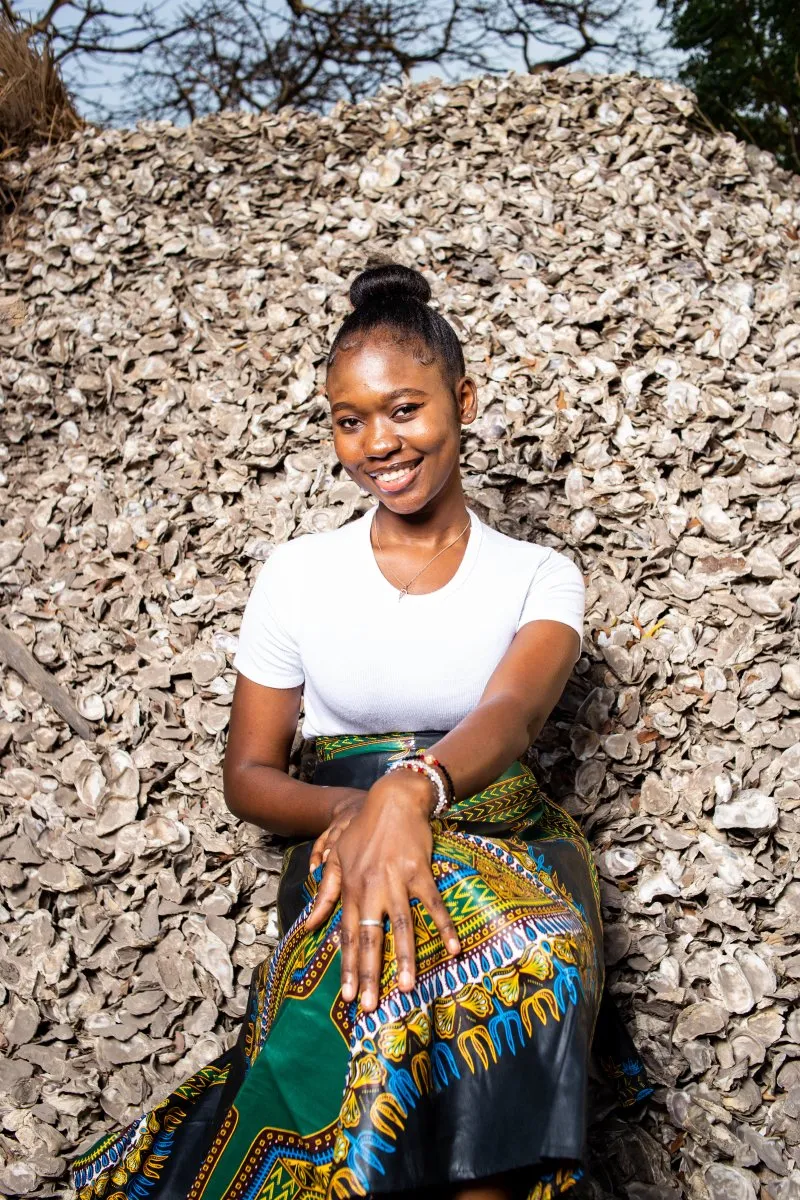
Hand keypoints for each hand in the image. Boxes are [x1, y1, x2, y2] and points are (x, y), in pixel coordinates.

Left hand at [303, 770, 460, 1012]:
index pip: (349, 935)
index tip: (347, 995)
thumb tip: (311, 923)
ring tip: (407, 987)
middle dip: (369, 974)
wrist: (394, 800)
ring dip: (405, 959)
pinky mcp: (421, 873)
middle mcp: (372, 890)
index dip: (348, 966)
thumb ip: (325, 890)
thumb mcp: (337, 855)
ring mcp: (398, 882)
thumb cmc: (364, 828)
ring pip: (401, 927)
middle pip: (371, 938)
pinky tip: (453, 949)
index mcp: (352, 889)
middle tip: (369, 1006)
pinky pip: (433, 904)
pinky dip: (443, 926)